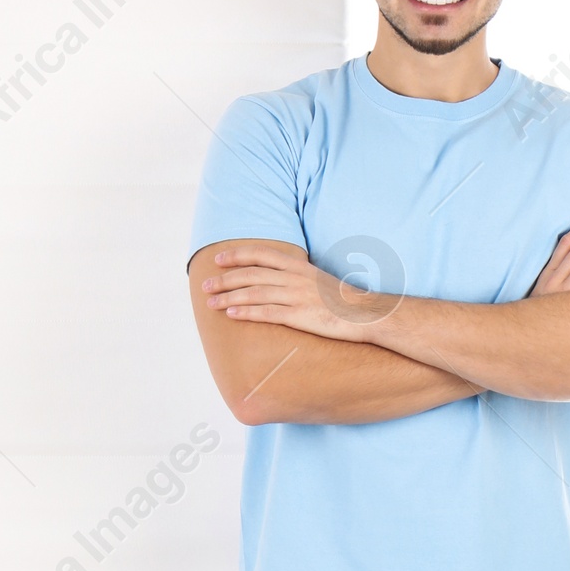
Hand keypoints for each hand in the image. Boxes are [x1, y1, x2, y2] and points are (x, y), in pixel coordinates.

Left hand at [201, 241, 396, 337]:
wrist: (364, 314)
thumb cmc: (340, 299)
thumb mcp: (316, 278)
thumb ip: (294, 274)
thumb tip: (273, 277)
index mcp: (298, 265)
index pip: (261, 254)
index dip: (237, 256)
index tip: (219, 259)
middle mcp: (294, 278)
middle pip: (251, 274)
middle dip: (224, 279)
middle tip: (205, 285)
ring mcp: (296, 296)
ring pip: (254, 293)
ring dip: (229, 297)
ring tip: (211, 303)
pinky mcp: (299, 316)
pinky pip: (267, 313)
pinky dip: (246, 312)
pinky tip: (231, 314)